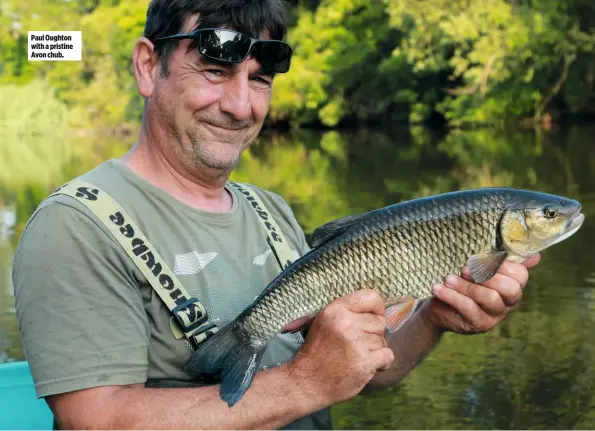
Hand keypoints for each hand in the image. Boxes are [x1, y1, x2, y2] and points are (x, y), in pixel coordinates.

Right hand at [287, 289, 393, 405]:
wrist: (308, 382)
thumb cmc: (317, 352)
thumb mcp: (323, 322)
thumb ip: (346, 312)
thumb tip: (376, 307)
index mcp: (335, 310)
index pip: (371, 297)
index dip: (377, 309)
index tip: (372, 319)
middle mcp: (346, 323)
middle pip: (380, 322)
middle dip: (373, 334)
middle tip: (358, 345)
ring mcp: (356, 343)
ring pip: (382, 341)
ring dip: (375, 351)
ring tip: (357, 357)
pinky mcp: (365, 362)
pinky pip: (388, 355)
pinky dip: (382, 363)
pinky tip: (368, 366)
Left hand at [425, 254, 540, 333]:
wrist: (439, 302)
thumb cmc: (461, 280)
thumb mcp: (479, 266)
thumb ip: (501, 259)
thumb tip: (535, 255)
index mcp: (511, 285)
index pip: (520, 276)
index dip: (502, 265)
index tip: (481, 257)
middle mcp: (507, 302)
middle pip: (510, 289)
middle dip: (487, 276)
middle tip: (464, 268)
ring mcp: (495, 316)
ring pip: (489, 298)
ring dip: (466, 286)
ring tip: (447, 278)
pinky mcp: (479, 325)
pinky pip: (469, 308)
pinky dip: (452, 296)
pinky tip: (439, 288)